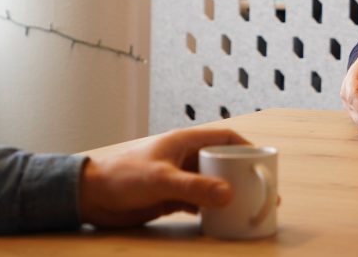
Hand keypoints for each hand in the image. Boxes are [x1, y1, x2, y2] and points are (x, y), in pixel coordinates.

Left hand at [79, 128, 249, 226]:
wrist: (92, 196)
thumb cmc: (122, 177)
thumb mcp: (161, 180)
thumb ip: (194, 187)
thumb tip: (229, 194)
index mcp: (185, 142)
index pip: (225, 138)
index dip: (246, 147)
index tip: (264, 162)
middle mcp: (185, 158)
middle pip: (223, 163)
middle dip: (243, 176)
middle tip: (263, 192)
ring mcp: (179, 178)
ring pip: (213, 183)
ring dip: (229, 194)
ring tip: (248, 208)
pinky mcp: (171, 197)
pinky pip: (200, 201)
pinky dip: (212, 209)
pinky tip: (222, 219)